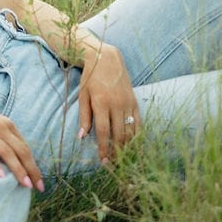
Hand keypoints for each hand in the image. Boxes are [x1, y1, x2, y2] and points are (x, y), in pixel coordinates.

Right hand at [0, 99, 43, 189]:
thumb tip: (16, 150)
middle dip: (32, 170)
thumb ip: (4, 131)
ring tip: (25, 185)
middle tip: (39, 187)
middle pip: (20, 151)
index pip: (25, 147)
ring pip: (7, 153)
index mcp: (6, 124)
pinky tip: (0, 177)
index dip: (34, 165)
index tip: (39, 181)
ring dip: (18, 170)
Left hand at [78, 42, 138, 163]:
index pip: (104, 133)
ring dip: (127, 147)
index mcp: (102, 103)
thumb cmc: (90, 77)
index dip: (104, 149)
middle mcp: (117, 104)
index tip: (103, 161)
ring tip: (121, 157)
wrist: (106, 57)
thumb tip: (83, 137)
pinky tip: (133, 144)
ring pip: (131, 131)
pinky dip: (137, 135)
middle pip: (120, 135)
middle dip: (116, 152)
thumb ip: (84, 117)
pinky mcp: (135, 100)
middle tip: (112, 164)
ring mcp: (128, 102)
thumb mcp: (83, 95)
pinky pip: (139, 122)